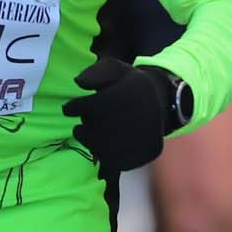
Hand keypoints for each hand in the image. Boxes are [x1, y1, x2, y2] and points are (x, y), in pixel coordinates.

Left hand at [61, 58, 178, 175]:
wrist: (161, 102)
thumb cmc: (130, 85)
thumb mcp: (115, 69)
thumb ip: (95, 72)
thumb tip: (79, 83)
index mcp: (128, 94)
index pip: (90, 106)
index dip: (74, 107)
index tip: (70, 108)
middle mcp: (136, 118)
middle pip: (94, 129)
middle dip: (83, 125)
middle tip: (84, 121)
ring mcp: (141, 140)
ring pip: (101, 147)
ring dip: (88, 140)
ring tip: (89, 132)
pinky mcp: (142, 155)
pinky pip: (113, 161)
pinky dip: (102, 154)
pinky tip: (102, 144)